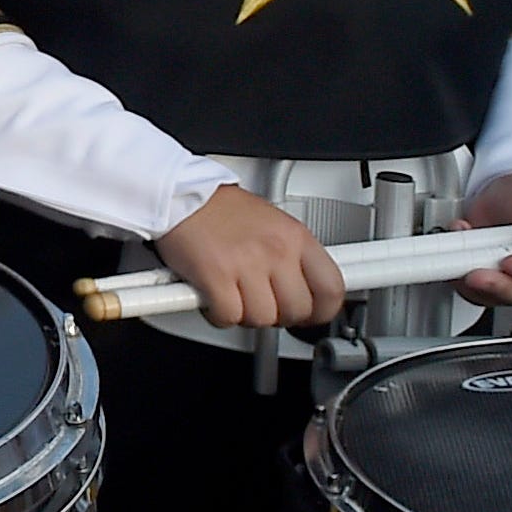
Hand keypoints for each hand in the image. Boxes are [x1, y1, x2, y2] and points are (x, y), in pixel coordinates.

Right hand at [152, 184, 345, 330]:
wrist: (179, 194)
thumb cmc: (219, 209)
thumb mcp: (272, 223)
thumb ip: (292, 255)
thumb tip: (304, 287)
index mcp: (295, 237)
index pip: (331, 287)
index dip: (322, 310)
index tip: (310, 314)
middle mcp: (276, 250)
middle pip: (296, 310)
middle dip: (278, 315)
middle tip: (263, 304)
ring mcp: (247, 263)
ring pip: (262, 318)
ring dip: (245, 315)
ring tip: (233, 297)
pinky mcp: (216, 275)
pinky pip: (228, 316)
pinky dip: (218, 315)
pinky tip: (214, 299)